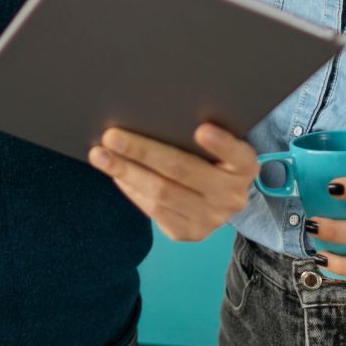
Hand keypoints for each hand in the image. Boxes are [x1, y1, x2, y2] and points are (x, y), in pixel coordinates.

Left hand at [90, 123, 260, 241]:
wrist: (224, 200)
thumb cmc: (216, 159)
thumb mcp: (223, 146)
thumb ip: (206, 133)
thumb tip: (154, 112)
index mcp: (245, 167)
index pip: (237, 154)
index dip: (221, 144)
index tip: (202, 129)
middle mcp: (232, 196)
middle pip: (183, 171)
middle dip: (144, 152)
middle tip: (112, 136)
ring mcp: (210, 219)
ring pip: (161, 193)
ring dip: (126, 172)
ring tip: (100, 155)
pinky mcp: (188, 233)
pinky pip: (153, 210)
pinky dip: (131, 189)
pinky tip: (115, 173)